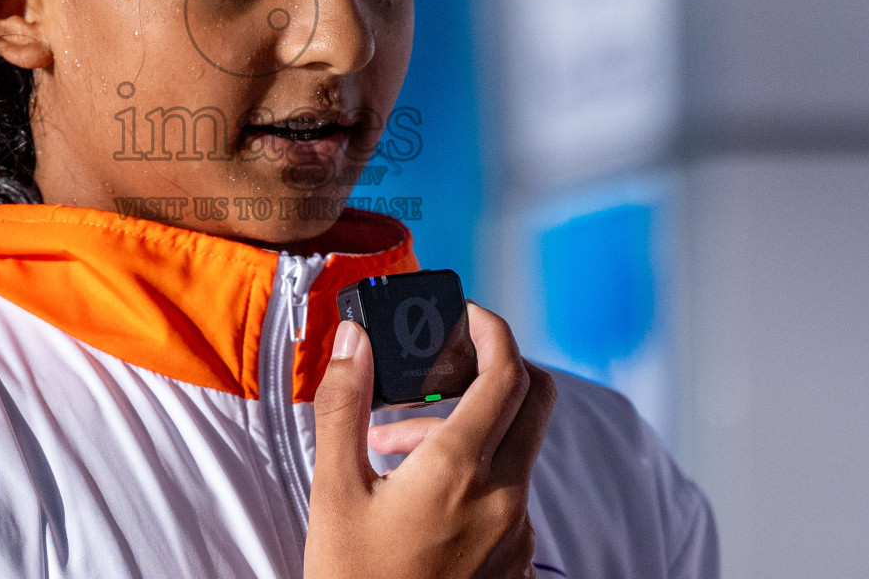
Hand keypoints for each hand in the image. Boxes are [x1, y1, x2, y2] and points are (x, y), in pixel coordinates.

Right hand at [304, 301, 555, 578]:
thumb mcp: (334, 493)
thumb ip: (346, 405)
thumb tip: (356, 338)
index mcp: (460, 472)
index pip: (507, 372)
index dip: (492, 329)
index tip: (464, 314)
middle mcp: (505, 500)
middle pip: (534, 400)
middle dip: (493, 367)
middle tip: (442, 366)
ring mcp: (518, 536)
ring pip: (512, 452)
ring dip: (465, 431)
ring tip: (390, 453)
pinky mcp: (518, 566)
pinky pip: (508, 497)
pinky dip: (471, 477)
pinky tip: (416, 499)